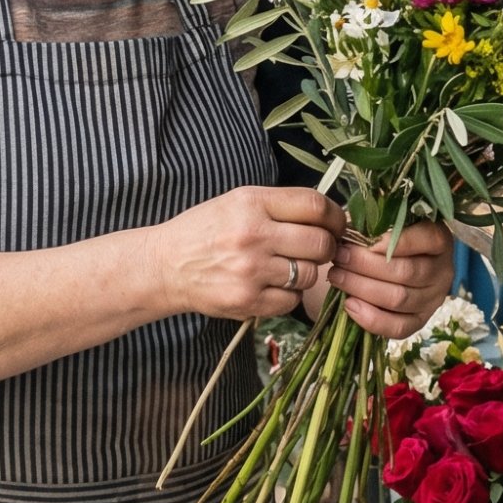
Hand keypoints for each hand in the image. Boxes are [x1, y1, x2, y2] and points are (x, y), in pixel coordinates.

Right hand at [151, 186, 344, 322]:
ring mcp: (251, 271)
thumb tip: (329, 217)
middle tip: (317, 249)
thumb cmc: (205, 230)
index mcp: (252, 202)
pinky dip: (288, 295)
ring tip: (286, 267)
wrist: (165, 265)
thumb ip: (280, 205)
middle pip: (320, 243)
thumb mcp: (237, 202)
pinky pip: (291, 300)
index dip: (336, 217)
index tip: (337, 225)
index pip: (315, 206)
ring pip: (309, 274)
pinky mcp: (247, 301)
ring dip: (306, 272)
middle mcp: (253, 234)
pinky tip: (272, 286)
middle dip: (327, 247)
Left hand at [329, 222, 456, 339]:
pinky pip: (399, 327)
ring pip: (398, 299)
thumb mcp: (389, 221)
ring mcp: (434, 298)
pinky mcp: (421, 320)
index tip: (360, 239)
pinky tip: (349, 304)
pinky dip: (372, 319)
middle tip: (339, 257)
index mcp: (439, 239)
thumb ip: (375, 223)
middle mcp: (442, 270)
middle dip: (365, 265)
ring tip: (337, 276)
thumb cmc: (392, 236)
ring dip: (362, 288)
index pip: (425, 239)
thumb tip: (347, 232)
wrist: (406, 263)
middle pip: (405, 272)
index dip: (393, 242)